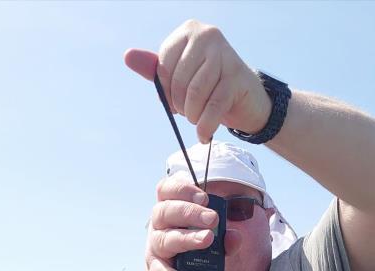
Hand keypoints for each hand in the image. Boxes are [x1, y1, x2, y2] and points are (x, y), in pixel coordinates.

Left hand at [124, 20, 270, 142]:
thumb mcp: (180, 76)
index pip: (164, 65)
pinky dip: (205, 126)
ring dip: (193, 116)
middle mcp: (207, 36)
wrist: (247, 98)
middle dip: (180, 106)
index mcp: (189, 31)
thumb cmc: (210, 86)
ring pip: (195, 93)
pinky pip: (213, 106)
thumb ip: (155, 69)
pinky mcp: (236, 77)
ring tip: (197, 122)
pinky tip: (204, 135)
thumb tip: (128, 56)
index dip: (166, 91)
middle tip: (188, 115)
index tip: (174, 103)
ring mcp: (224, 55)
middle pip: (179, 80)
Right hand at [145, 175, 241, 270]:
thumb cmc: (190, 254)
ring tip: (208, 239)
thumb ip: (223, 238)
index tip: (204, 197)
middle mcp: (158, 227)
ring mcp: (155, 250)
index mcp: (170, 211)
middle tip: (213, 218)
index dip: (182, 189)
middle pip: (166, 211)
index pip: (166, 190)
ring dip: (187, 238)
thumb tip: (235, 237)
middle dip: (189, 212)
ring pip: (166, 239)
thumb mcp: (208, 241)